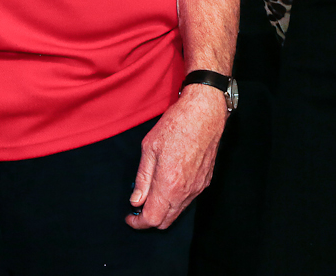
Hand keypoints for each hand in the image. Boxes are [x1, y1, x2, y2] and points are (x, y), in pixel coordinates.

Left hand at [126, 84, 225, 228]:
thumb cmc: (176, 125)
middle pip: (166, 221)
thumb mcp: (149, 149)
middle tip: (138, 206)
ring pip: (178, 211)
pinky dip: (176, 200)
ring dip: (164, 209)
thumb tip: (136, 200)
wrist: (205, 112)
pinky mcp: (206, 180)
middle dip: (150, 219)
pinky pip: (188, 199)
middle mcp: (186, 191)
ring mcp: (198, 187)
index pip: (152, 218)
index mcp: (169, 184)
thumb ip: (142, 179)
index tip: (129, 217)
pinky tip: (169, 183)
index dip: (138, 222)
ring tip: (152, 193)